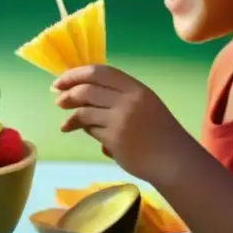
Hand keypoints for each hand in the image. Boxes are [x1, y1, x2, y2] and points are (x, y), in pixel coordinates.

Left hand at [53, 65, 190, 184]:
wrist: (174, 160)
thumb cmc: (158, 132)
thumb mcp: (143, 105)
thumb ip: (118, 96)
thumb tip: (81, 91)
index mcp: (136, 88)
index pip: (100, 72)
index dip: (76, 74)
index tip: (61, 80)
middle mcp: (128, 101)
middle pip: (87, 90)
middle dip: (67, 93)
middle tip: (58, 99)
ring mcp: (121, 120)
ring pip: (85, 111)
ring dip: (71, 116)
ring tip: (66, 123)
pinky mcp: (115, 139)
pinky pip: (91, 130)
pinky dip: (84, 130)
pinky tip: (81, 132)